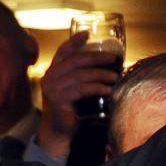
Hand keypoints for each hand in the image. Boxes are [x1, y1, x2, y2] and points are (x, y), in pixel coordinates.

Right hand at [36, 31, 121, 158]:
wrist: (57, 131)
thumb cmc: (68, 109)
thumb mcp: (71, 89)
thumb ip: (78, 77)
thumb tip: (104, 67)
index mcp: (52, 71)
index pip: (62, 51)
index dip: (74, 41)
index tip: (87, 34)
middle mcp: (50, 77)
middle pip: (76, 60)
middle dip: (97, 57)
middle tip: (113, 59)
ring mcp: (53, 88)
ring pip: (81, 75)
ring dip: (101, 74)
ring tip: (115, 77)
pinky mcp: (59, 99)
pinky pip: (82, 89)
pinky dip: (97, 88)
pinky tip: (108, 89)